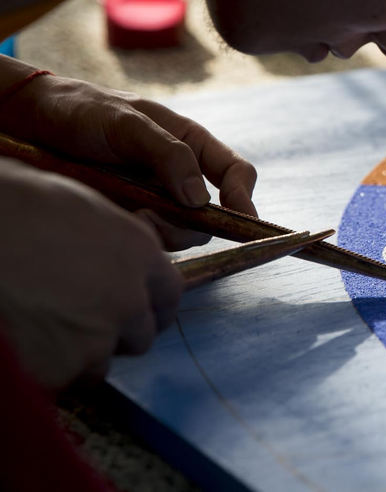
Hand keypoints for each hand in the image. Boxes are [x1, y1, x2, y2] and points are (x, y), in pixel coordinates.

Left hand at [0, 62, 256, 246]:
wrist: (30, 124)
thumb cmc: (83, 111)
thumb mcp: (127, 123)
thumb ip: (168, 155)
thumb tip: (199, 199)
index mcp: (191, 145)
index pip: (235, 173)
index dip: (243, 197)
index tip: (240, 218)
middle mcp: (180, 176)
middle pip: (211, 214)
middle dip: (191, 223)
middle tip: (155, 216)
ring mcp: (155, 200)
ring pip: (182, 234)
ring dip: (162, 233)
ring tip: (129, 215)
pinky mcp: (130, 219)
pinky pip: (150, 242)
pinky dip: (139, 238)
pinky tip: (116, 220)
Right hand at [0, 159, 182, 388]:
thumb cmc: (13, 204)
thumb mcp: (79, 206)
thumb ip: (109, 240)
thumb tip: (109, 253)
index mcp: (138, 252)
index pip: (169, 294)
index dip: (147, 304)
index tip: (131, 308)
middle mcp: (128, 299)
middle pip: (141, 335)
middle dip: (114, 334)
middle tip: (75, 321)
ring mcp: (95, 339)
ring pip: (99, 364)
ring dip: (76, 356)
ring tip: (38, 329)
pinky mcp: (57, 369)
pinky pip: (59, 381)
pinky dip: (42, 370)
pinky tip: (19, 343)